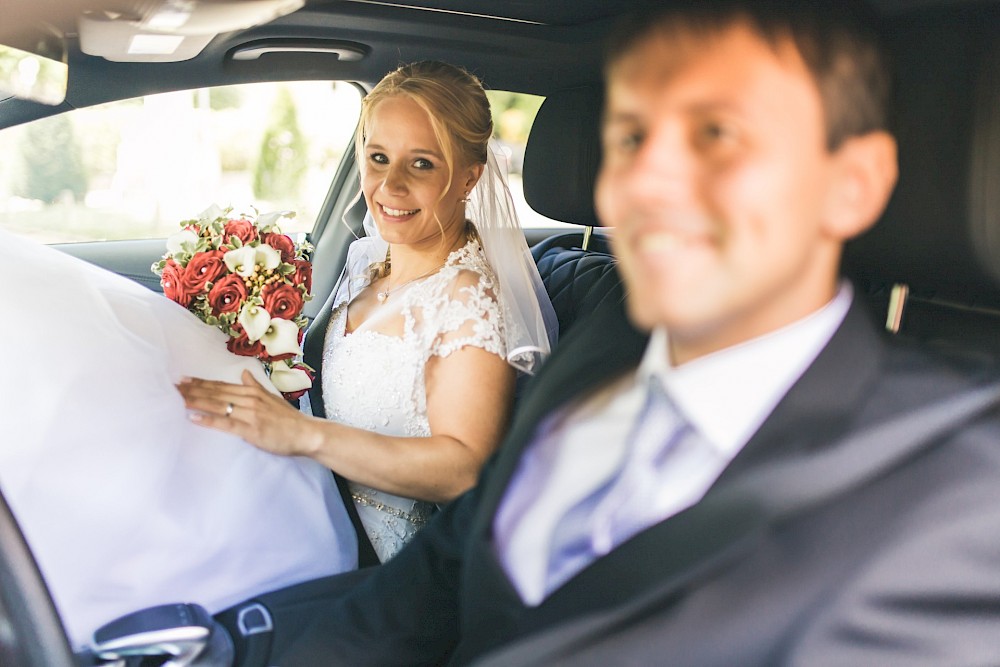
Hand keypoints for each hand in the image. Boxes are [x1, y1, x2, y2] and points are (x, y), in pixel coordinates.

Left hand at [177, 370, 313, 456]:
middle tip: (171, 386)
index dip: (200, 382)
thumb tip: (244, 374)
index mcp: (252, 392)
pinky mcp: (250, 429)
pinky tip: (193, 417)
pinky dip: (208, 420)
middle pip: (214, 393)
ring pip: (217, 405)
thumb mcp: (272, 398)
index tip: (183, 379)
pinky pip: (225, 423)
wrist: (306, 433)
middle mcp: (249, 399)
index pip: (221, 386)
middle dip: (192, 390)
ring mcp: (249, 413)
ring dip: (195, 401)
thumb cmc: (289, 419)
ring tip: (176, 399)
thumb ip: (255, 386)